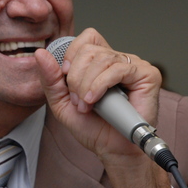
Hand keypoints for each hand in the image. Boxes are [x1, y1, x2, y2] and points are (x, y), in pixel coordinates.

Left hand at [34, 28, 171, 187]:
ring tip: (87, 105)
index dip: (72, 55)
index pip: (86, 39)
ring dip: (87, 85)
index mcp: (100, 62)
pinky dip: (100, 85)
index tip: (66, 79)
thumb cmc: (93, 127)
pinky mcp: (147, 75)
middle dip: (76, 77)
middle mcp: (118, 60)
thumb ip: (50, 79)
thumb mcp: (62, 102)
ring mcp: (134, 66)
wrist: (112, 149)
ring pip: (102, 59)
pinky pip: (118, 69)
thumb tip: (40, 54)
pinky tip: (95, 100)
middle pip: (89, 50)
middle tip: (78, 101)